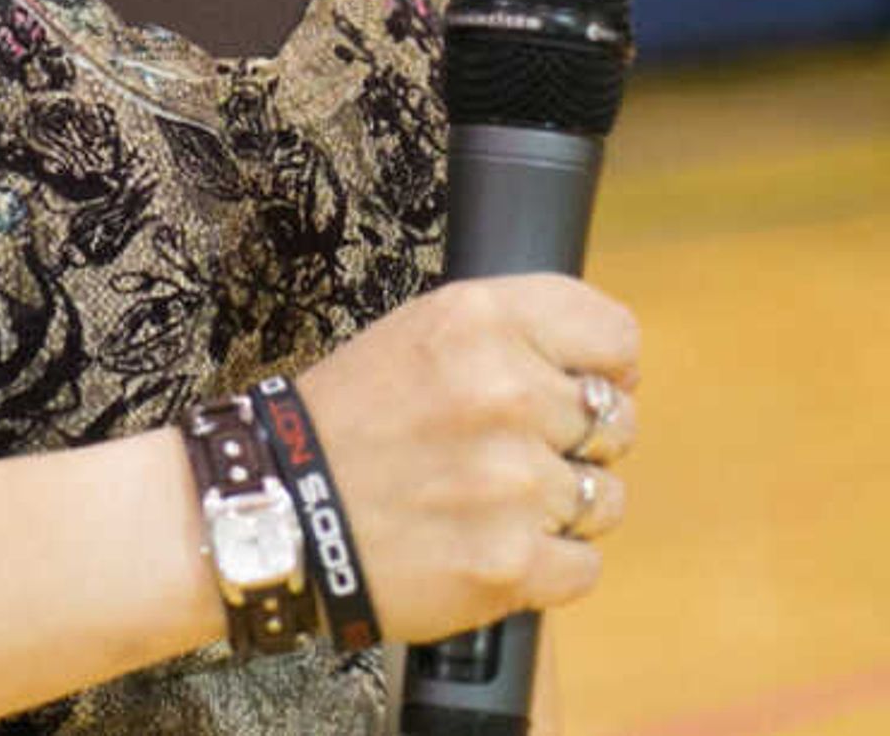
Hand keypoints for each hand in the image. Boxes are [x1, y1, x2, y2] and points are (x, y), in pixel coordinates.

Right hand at [286, 274, 641, 649]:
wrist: (272, 511)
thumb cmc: (346, 422)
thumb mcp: (419, 334)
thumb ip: (512, 336)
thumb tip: (616, 372)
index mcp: (478, 321)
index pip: (615, 335)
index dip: (603, 366)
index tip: (576, 385)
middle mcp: (503, 394)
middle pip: (617, 422)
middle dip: (574, 441)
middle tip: (505, 452)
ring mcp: (511, 484)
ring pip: (606, 499)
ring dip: (560, 508)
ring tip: (488, 503)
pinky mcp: (510, 563)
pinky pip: (584, 566)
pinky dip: (545, 567)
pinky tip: (487, 546)